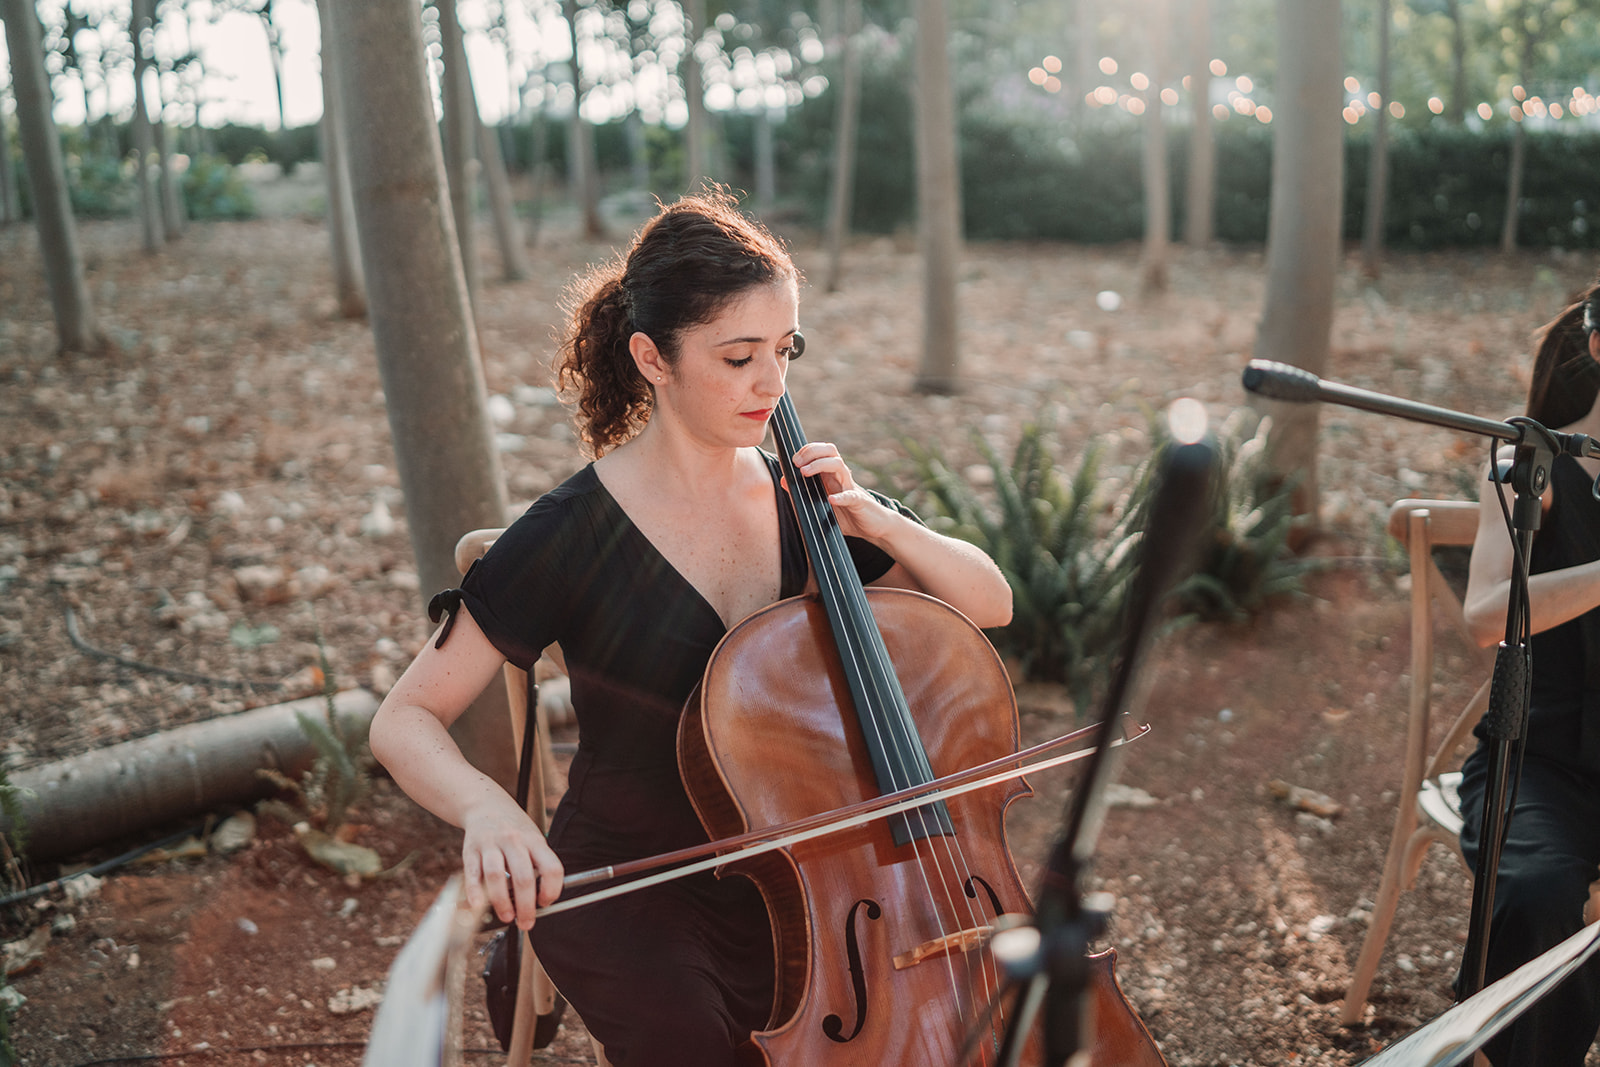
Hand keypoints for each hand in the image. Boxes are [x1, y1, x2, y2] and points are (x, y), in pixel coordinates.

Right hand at [461, 796, 563, 929]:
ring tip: (507, 916)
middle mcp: (514, 841)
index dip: (551, 890)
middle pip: (523, 877)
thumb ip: (538, 864)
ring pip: (497, 876)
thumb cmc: (514, 829)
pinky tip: (479, 906)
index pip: (551, 868)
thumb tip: (540, 900)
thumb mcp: (533, 839)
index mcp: (535, 840)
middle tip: (526, 922)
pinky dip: (475, 892)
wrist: (486, 804)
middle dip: (526, 906)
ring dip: (502, 902)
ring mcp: (491, 844)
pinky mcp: (471, 849)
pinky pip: (473, 873)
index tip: (546, 903)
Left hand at [790, 442, 898, 542]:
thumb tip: (783, 480)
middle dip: (812, 451)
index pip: (821, 452)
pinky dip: (841, 496)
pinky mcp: (859, 502)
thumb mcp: (821, 505)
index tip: (792, 460)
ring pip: (839, 465)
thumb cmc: (848, 516)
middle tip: (797, 462)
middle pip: (830, 451)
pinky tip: (831, 499)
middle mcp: (841, 477)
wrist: (875, 528)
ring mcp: (851, 487)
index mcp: (832, 476)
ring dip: (820, 465)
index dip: (806, 451)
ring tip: (805, 473)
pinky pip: (851, 495)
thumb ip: (802, 494)